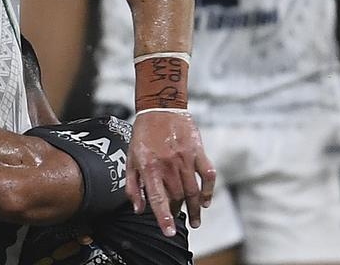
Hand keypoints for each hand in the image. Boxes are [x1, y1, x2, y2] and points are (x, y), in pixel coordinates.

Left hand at [127, 110, 214, 236]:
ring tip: (195, 221)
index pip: (157, 198)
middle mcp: (168, 164)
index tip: (169, 232)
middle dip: (177, 211)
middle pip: (177, 197)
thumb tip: (138, 209)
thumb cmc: (143, 134)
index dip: (163, 217)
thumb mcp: (130, 158)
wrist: (160, 108)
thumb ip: (132, 185)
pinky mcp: (198, 151)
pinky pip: (208, 175)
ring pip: (193, 191)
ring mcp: (185, 158)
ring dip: (195, 209)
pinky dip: (209, 190)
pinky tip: (206, 201)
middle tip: (177, 218)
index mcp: (149, 167)